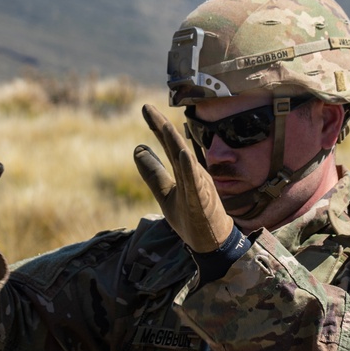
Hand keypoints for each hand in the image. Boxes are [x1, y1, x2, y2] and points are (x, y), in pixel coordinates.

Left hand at [133, 104, 233, 252]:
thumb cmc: (190, 217)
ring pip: (186, 162)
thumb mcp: (165, 194)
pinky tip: (184, 155)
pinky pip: (195, 184)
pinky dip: (190, 170)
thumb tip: (137, 149)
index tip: (145, 108)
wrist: (211, 242)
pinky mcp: (202, 202)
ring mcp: (198, 187)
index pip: (169, 145)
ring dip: (176, 144)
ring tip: (164, 126)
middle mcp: (192, 174)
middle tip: (147, 108)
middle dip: (162, 127)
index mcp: (184, 171)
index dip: (158, 127)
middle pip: (176, 147)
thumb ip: (153, 173)